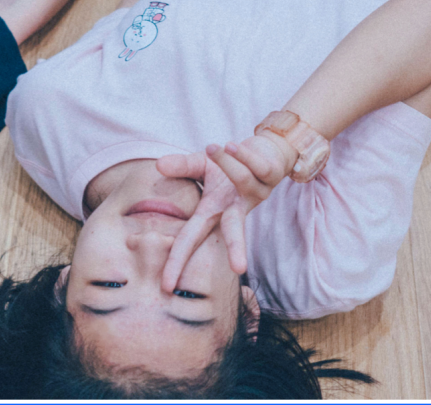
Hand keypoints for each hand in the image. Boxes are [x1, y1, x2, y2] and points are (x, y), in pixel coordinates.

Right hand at [155, 134, 292, 286]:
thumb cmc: (227, 163)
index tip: (166, 286)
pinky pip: (255, 164)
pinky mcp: (271, 177)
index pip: (191, 239)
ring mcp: (256, 194)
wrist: (263, 149)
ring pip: (241, 179)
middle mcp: (237, 208)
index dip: (178, 262)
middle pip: (234, 231)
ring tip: (212, 146)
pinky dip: (241, 154)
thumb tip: (158, 166)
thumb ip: (180, 167)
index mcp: (214, 211)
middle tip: (239, 268)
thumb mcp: (199, 164)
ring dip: (226, 161)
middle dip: (236, 248)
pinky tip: (231, 145)